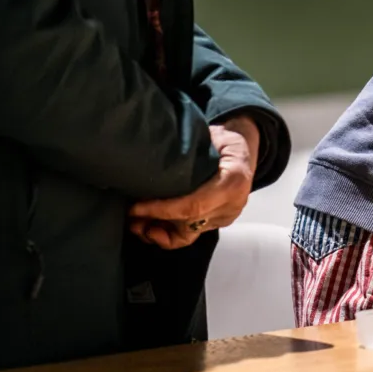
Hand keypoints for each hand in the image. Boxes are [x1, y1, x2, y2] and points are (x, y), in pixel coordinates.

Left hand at [126, 117, 259, 249]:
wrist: (242, 149)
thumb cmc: (224, 140)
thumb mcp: (211, 137)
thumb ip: (190, 154)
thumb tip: (152, 164)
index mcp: (233, 181)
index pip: (193, 205)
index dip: (162, 210)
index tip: (136, 207)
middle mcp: (232, 204)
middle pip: (188, 223)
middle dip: (155, 223)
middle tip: (129, 216)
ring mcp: (226, 216)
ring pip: (188, 233)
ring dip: (158, 232)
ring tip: (136, 224)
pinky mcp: (218, 222)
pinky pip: (190, 234)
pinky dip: (168, 234)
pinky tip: (151, 228)